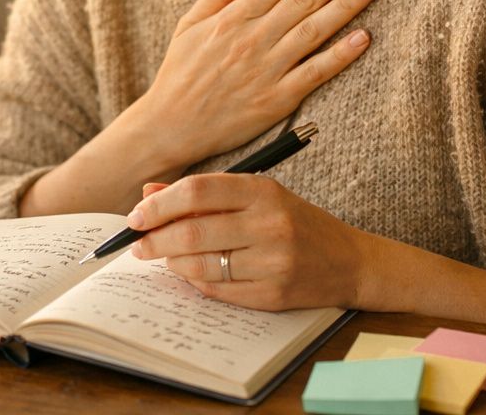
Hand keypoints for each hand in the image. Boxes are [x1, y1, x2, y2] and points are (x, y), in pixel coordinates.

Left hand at [127, 176, 366, 310]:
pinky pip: (218, 291)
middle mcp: (269, 224)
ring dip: (173, 263)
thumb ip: (203, 193)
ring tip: (165, 257)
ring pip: (202, 265)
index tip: (136, 216)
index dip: (159, 205)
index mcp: (263, 190)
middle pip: (193, 231)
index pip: (197, 191)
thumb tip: (148, 193)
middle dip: (155, 240)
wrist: (349, 260)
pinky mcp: (274, 295)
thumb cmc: (294, 221)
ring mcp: (273, 262)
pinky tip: (191, 274)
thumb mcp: (255, 195)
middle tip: (136, 245)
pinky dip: (196, 282)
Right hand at [134, 0, 377, 164]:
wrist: (170, 127)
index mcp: (231, 19)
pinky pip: (315, 73)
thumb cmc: (179, 73)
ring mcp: (266, 70)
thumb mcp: (189, 25)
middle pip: (302, 0)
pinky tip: (364, 37)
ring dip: (346, 5)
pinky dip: (340, 55)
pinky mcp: (277, 100)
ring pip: (314, 30)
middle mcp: (251, 40)